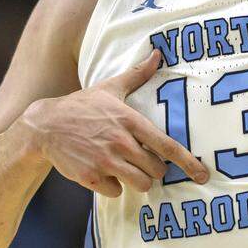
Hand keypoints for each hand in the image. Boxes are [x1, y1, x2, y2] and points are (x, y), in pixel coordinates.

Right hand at [19, 50, 209, 196]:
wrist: (45, 125)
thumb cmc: (82, 105)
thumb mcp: (110, 87)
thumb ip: (137, 75)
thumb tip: (158, 54)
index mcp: (130, 121)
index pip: (167, 146)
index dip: (188, 162)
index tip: (203, 174)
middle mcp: (121, 142)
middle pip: (157, 170)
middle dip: (154, 168)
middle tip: (141, 159)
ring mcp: (105, 161)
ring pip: (141, 184)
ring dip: (138, 180)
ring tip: (127, 168)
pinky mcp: (91, 177)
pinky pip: (116, 193)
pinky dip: (114, 187)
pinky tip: (104, 173)